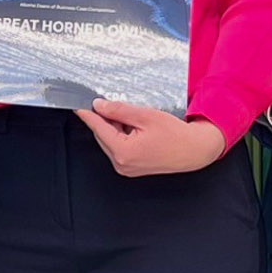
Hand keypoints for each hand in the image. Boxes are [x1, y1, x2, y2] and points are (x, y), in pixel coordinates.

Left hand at [76, 102, 224, 175]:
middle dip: (105, 119)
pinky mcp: (131, 168)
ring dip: (115, 127)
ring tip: (135, 119)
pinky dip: (121, 135)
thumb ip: (119, 111)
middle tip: (113, 104)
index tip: (78, 105)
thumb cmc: (175, 135)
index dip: (87, 114)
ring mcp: (126, 168)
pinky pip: (118, 148)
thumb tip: (99, 106)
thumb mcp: (145, 116)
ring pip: (110, 141)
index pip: (98, 128)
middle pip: (102, 135)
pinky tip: (135, 128)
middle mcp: (121, 164)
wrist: (193, 150)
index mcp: (123, 152)